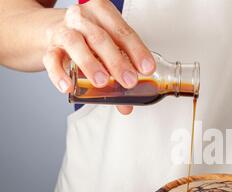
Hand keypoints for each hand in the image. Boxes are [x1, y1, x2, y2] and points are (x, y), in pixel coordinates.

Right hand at [42, 0, 154, 114]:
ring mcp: (63, 31)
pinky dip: (60, 74)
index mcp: (102, 12)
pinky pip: (52, 60)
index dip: (137, 50)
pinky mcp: (49, 48)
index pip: (122, 31)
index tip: (147, 68)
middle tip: (129, 80)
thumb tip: (127, 105)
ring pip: (75, 44)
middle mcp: (82, 18)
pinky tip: (69, 86)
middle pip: (100, 37)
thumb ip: (121, 72)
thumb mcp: (109, 48)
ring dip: (90, 64)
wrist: (58, 31)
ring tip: (102, 82)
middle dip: (117, 61)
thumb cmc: (90, 39)